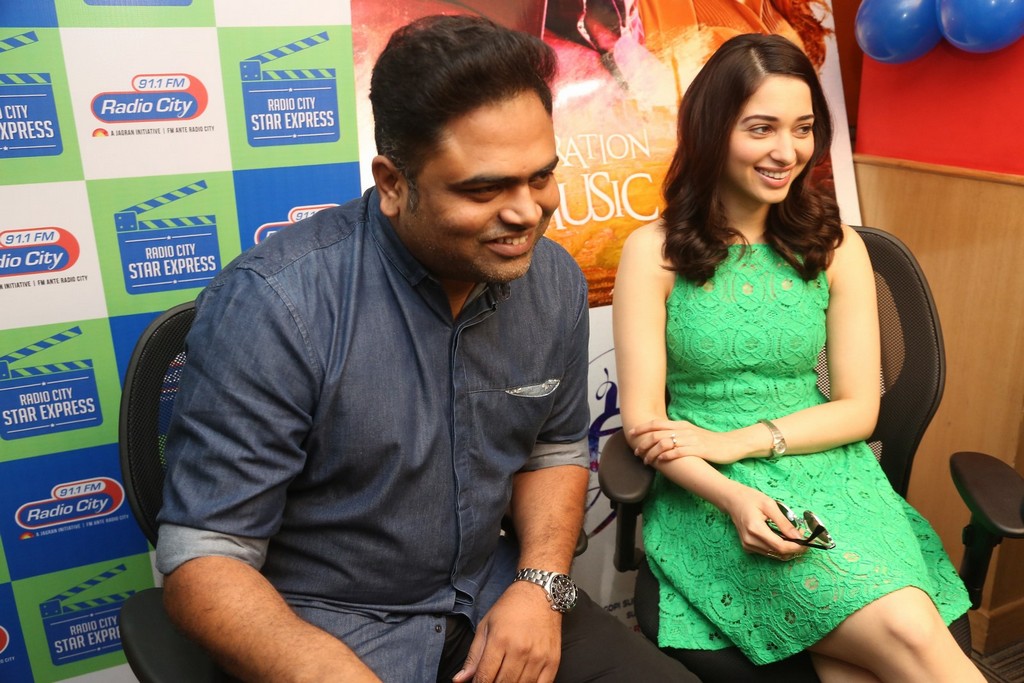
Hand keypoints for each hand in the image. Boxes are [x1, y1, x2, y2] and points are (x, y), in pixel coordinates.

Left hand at [452, 581, 560, 682]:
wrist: (540, 593)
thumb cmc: (511, 608)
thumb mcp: (486, 626)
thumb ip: (473, 655)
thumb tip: (460, 680)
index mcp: (500, 640)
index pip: (484, 676)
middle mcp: (520, 650)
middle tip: (491, 681)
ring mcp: (538, 657)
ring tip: (504, 679)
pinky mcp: (553, 661)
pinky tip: (521, 682)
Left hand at [628, 419, 743, 465]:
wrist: (731, 444)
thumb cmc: (710, 441)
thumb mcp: (692, 434)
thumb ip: (678, 435)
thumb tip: (662, 439)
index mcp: (681, 425)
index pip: (657, 423)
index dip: (642, 428)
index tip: (631, 433)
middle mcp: (684, 430)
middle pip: (657, 433)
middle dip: (644, 442)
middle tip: (636, 451)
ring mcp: (691, 439)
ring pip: (665, 443)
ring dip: (652, 452)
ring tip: (646, 461)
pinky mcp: (699, 449)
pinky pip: (679, 452)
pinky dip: (667, 455)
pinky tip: (660, 461)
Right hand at [720, 485, 807, 560]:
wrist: (731, 500)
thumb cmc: (750, 498)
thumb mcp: (770, 505)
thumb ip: (784, 522)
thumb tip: (798, 536)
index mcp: (755, 529)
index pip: (780, 546)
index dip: (796, 546)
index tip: (806, 540)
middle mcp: (750, 541)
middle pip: (778, 552)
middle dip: (794, 547)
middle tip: (802, 536)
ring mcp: (747, 545)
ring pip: (774, 554)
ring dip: (786, 548)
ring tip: (792, 535)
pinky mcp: (747, 547)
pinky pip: (768, 552)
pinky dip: (777, 547)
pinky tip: (780, 537)